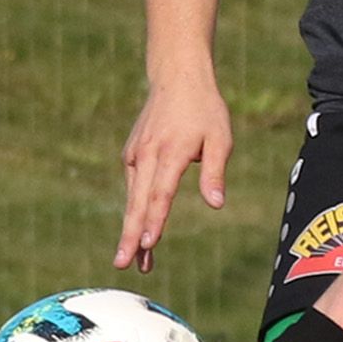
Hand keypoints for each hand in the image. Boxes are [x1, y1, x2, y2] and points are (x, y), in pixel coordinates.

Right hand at [116, 76, 232, 272]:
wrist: (176, 78)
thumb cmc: (204, 110)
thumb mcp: (220, 138)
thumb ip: (214, 172)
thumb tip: (216, 204)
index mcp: (170, 152)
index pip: (160, 193)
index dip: (154, 220)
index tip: (147, 243)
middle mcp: (148, 154)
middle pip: (138, 202)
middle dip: (130, 235)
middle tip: (122, 263)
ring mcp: (136, 154)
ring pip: (133, 198)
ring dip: (132, 229)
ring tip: (133, 259)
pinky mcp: (132, 154)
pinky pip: (133, 187)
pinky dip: (134, 209)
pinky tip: (138, 230)